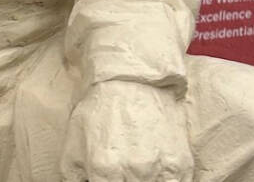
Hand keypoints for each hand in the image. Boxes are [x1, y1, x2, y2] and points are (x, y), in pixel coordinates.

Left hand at [60, 80, 192, 181]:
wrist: (132, 80)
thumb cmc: (100, 111)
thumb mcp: (73, 144)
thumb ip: (73, 178)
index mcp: (104, 169)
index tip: (106, 180)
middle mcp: (134, 171)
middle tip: (120, 174)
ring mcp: (159, 168)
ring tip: (136, 173)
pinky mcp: (180, 164)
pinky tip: (154, 176)